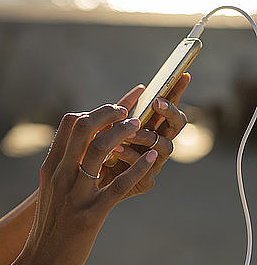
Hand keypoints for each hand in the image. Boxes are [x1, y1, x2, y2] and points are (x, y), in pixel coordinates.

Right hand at [22, 104, 158, 264]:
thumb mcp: (51, 189)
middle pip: (83, 127)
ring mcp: (75, 194)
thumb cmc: (50, 226)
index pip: (69, 123)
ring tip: (139, 127)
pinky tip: (152, 158)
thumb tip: (84, 144)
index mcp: (51, 167)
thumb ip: (64, 165)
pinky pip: (118, 185)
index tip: (113, 111)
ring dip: (123, 132)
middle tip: (127, 113)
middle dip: (108, 113)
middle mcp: (60, 174)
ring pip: (100, 149)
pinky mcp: (91, 215)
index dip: (94, 111)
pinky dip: (138, 168)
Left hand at [97, 73, 190, 199]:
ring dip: (146, 135)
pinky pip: (145, 170)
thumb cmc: (94, 153)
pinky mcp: (144, 183)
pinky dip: (131, 157)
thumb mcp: (107, 127)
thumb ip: (122, 111)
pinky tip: (117, 149)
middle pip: (176, 126)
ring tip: (128, 129)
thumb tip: (141, 88)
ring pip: (164, 147)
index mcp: (150, 129)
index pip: (169, 108)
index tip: (184, 75)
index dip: (178, 92)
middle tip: (157, 103)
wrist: (79, 188)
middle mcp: (156, 146)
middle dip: (170, 112)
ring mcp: (153, 165)